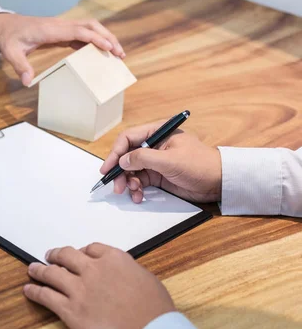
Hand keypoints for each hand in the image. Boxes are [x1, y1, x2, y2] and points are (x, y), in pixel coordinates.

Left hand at [0, 13, 125, 85]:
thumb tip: (27, 81)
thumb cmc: (9, 39)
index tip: (109, 48)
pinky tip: (101, 53)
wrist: (6, 26)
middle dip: (107, 37)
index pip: (78, 31)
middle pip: (90, 25)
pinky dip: (94, 41)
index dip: (95, 38)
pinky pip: (82, 34)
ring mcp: (62, 27)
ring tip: (117, 54)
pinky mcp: (62, 32)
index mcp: (50, 29)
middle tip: (120, 54)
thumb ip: (19, 66)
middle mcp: (60, 25)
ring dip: (104, 38)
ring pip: (89, 28)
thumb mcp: (10, 52)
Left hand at [24, 244, 174, 328]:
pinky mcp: (70, 309)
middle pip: (67, 256)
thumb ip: (127, 271)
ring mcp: (79, 289)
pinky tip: (29, 289)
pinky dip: (35, 291)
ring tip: (33, 269)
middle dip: (56, 255)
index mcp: (114, 259)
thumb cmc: (155, 311)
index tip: (79, 253)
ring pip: (52, 273)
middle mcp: (93, 269)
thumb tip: (120, 273)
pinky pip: (46, 296)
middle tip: (50, 255)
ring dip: (39, 270)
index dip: (82, 251)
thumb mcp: (146, 279)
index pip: (92, 248)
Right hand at [100, 122, 221, 202]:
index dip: (116, 152)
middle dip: (120, 171)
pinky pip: (140, 181)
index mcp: (158, 132)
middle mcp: (154, 145)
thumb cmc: (200, 165)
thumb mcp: (170, 160)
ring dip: (128, 182)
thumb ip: (144, 158)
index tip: (108, 168)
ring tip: (132, 193)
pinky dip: (137, 189)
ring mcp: (156, 161)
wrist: (220, 182)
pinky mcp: (158, 175)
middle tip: (116, 186)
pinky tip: (139, 196)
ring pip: (132, 170)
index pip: (128, 138)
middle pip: (127, 155)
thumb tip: (123, 161)